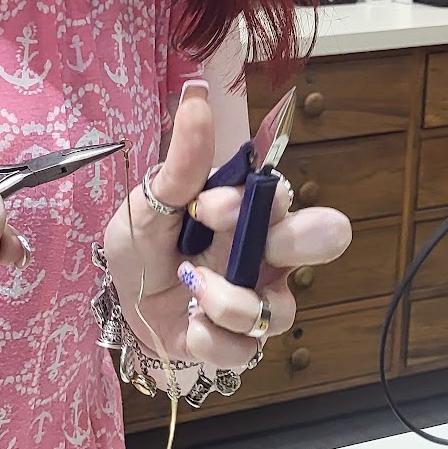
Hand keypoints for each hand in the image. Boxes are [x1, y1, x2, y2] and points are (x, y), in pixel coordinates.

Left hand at [101, 79, 351, 372]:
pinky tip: (189, 325)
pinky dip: (210, 340)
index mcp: (253, 212)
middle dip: (298, 240)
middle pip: (328, 239)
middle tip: (254, 248)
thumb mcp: (151, 202)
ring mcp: (261, 301)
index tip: (204, 207)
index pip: (285, 196)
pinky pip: (247, 351)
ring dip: (230, 302)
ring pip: (281, 311)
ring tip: (191, 286)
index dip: (253, 202)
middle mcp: (270, 254)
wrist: (119, 302)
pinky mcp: (241, 343)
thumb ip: (181, 162)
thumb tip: (197, 97)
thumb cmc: (144, 245)